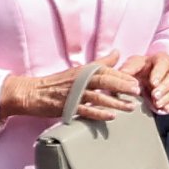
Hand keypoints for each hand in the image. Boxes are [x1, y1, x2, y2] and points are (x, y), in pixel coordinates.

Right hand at [0, 52, 140, 122]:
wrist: (32, 92)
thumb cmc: (57, 83)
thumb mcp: (79, 70)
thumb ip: (100, 62)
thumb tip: (117, 52)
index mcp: (83, 71)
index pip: (106, 70)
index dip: (122, 76)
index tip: (136, 81)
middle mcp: (79, 80)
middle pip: (104, 81)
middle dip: (122, 86)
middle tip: (137, 91)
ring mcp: (73, 94)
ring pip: (98, 97)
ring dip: (115, 102)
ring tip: (130, 107)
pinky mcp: (67, 107)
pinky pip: (85, 110)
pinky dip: (98, 113)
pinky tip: (111, 116)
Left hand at [123, 52, 168, 115]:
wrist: (151, 74)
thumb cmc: (144, 68)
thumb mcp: (135, 64)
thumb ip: (130, 68)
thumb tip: (123, 72)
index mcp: (162, 60)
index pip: (163, 65)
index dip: (159, 74)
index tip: (153, 82)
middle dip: (164, 88)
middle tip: (155, 96)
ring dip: (167, 98)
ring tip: (157, 104)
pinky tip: (164, 109)